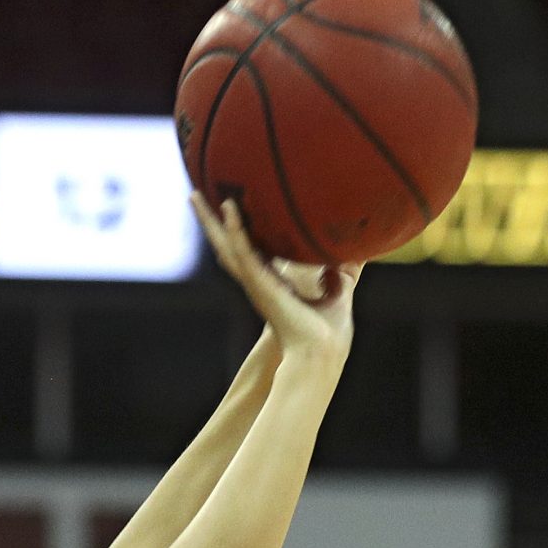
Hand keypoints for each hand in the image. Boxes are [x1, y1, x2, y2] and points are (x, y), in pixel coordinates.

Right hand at [191, 195, 358, 375]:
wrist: (322, 353)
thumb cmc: (328, 335)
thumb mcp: (339, 294)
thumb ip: (340, 275)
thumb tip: (353, 256)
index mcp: (273, 284)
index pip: (249, 251)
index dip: (238, 231)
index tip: (230, 208)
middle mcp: (258, 282)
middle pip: (227, 246)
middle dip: (210, 222)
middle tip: (195, 194)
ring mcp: (256, 283)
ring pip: (226, 246)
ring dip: (210, 220)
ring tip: (195, 194)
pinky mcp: (261, 286)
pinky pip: (244, 253)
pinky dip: (235, 231)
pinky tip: (229, 208)